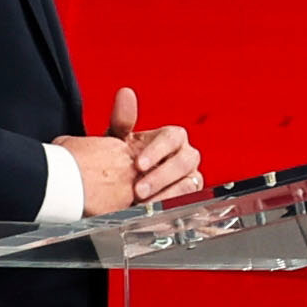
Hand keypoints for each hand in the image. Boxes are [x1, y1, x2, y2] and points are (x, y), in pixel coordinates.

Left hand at [64, 87, 203, 216]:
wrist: (116, 185)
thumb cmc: (121, 160)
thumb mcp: (118, 141)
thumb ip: (122, 119)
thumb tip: (125, 94)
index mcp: (171, 138)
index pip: (173, 137)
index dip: (158, 150)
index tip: (138, 164)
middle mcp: (185, 156)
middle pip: (185, 161)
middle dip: (161, 176)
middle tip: (139, 189)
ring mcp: (189, 177)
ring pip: (190, 183)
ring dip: (167, 193)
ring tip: (145, 203)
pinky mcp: (189, 197)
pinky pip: (188, 201)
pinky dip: (170, 206)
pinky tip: (153, 212)